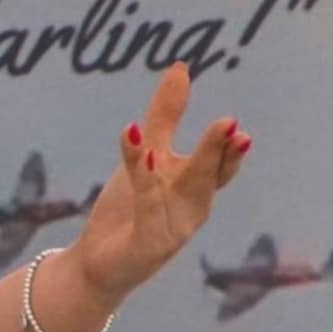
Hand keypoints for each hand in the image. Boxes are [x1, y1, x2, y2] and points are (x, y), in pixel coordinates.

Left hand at [71, 61, 251, 303]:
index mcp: (196, 188)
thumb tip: (181, 68)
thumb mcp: (147, 156)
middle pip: (207, 177)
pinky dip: (148, 188)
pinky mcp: (147, 244)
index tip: (236, 127)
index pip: (220, 166)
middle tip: (229, 126)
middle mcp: (190, 209)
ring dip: (183, 171)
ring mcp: (171, 229)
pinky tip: (145, 162)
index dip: (230, 149)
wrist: (96, 264)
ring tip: (176, 144)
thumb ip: (166, 115)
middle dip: (217, 154)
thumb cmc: (128, 208)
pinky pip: (149, 211)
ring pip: (180, 194)